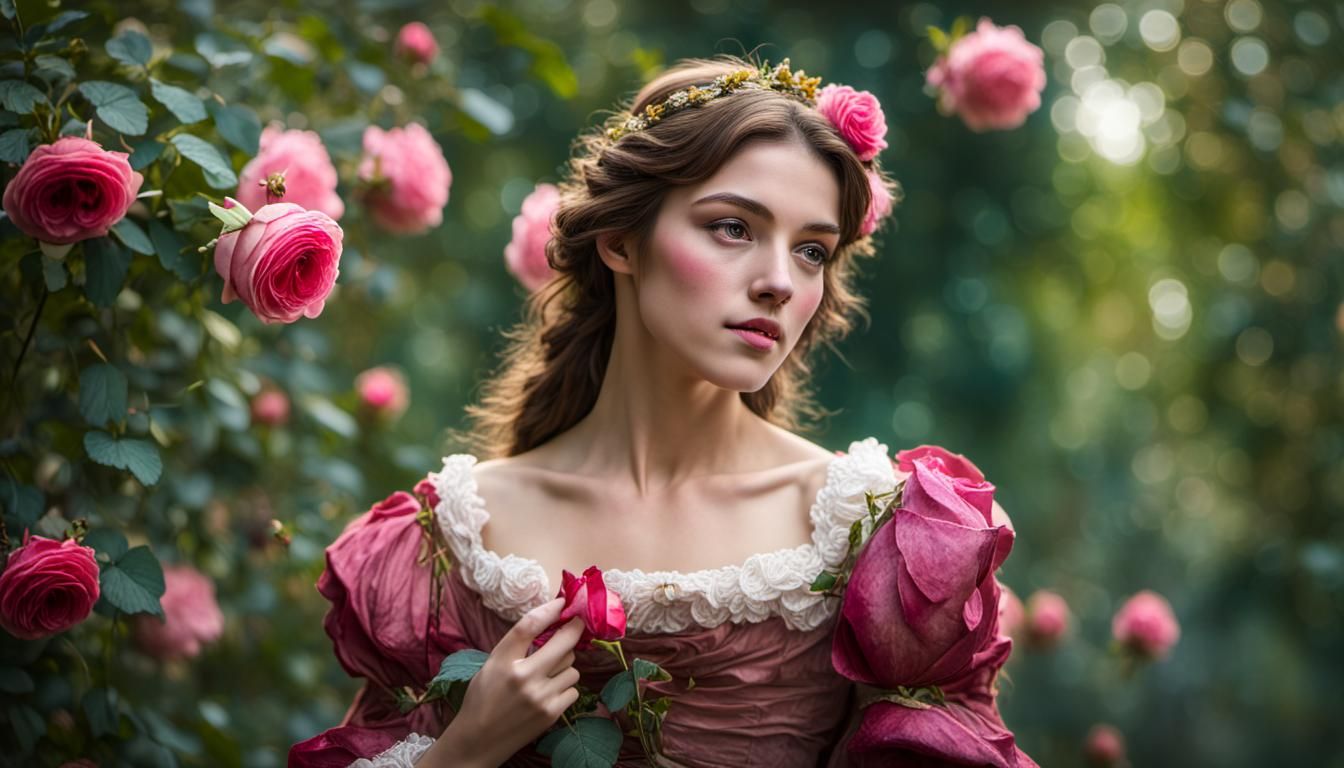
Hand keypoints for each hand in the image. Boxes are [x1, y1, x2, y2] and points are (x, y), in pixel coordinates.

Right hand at [425, 597, 584, 766]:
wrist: (478, 740)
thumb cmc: (482, 698)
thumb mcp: (491, 664)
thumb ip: (516, 645)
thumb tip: (548, 620)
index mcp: (502, 661)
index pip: (529, 625)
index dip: (549, 609)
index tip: (562, 602)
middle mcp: (523, 677)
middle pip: (563, 643)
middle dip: (573, 630)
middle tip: (576, 625)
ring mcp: (540, 697)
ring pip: (572, 667)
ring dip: (565, 665)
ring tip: (549, 672)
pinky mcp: (551, 713)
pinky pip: (573, 689)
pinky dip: (565, 687)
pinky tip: (549, 691)